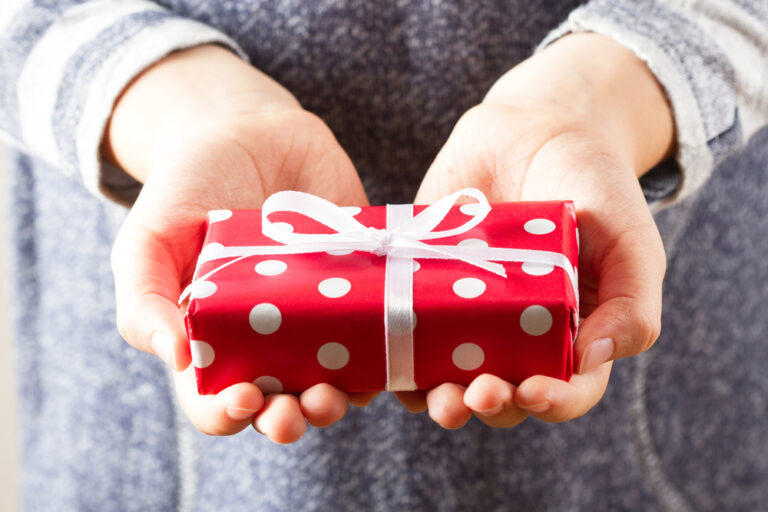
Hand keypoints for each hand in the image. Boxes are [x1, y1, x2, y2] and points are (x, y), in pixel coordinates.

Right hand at [106, 45, 376, 442]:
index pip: (215, 401)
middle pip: (280, 403)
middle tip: (302, 408)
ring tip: (340, 391)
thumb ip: (143, 298)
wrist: (253, 131)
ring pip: (333, 381)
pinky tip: (388, 347)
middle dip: (291, 419)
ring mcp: (315, 317)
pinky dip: (386, 349)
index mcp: (210, 340)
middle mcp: (265, 339)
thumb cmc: (189, 186)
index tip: (244, 398)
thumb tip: (174, 358)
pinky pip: (378, 333)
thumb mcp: (149, 238)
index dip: (228, 414)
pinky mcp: (358, 289)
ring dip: (339, 399)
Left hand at [397, 34, 672, 427]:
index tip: (533, 391)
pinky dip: (394, 353)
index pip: (567, 389)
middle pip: (503, 393)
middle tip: (476, 395)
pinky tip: (387, 357)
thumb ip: (632, 305)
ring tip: (436, 394)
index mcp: (574, 333)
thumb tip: (593, 359)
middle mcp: (519, 334)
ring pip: (449, 376)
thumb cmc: (596, 187)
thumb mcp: (632, 241)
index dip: (552, 402)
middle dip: (490, 404)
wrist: (537, 128)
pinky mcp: (427, 287)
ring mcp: (470, 313)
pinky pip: (406, 332)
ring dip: (439, 397)